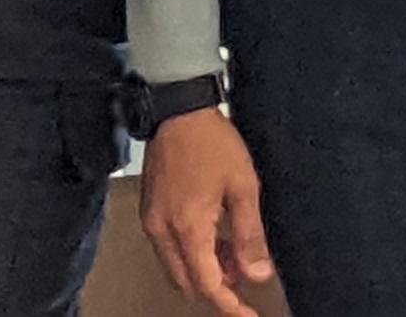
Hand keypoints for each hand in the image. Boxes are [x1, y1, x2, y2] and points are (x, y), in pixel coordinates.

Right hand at [137, 109, 272, 316]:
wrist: (178, 110)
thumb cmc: (212, 143)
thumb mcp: (243, 188)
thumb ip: (250, 236)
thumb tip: (257, 274)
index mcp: (188, 227)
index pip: (208, 284)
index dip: (230, 305)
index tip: (249, 314)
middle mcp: (163, 229)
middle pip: (187, 282)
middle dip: (216, 287)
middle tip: (245, 273)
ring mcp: (152, 219)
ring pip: (175, 266)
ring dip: (203, 269)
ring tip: (232, 251)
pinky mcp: (149, 208)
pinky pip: (167, 247)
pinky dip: (190, 252)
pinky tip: (213, 232)